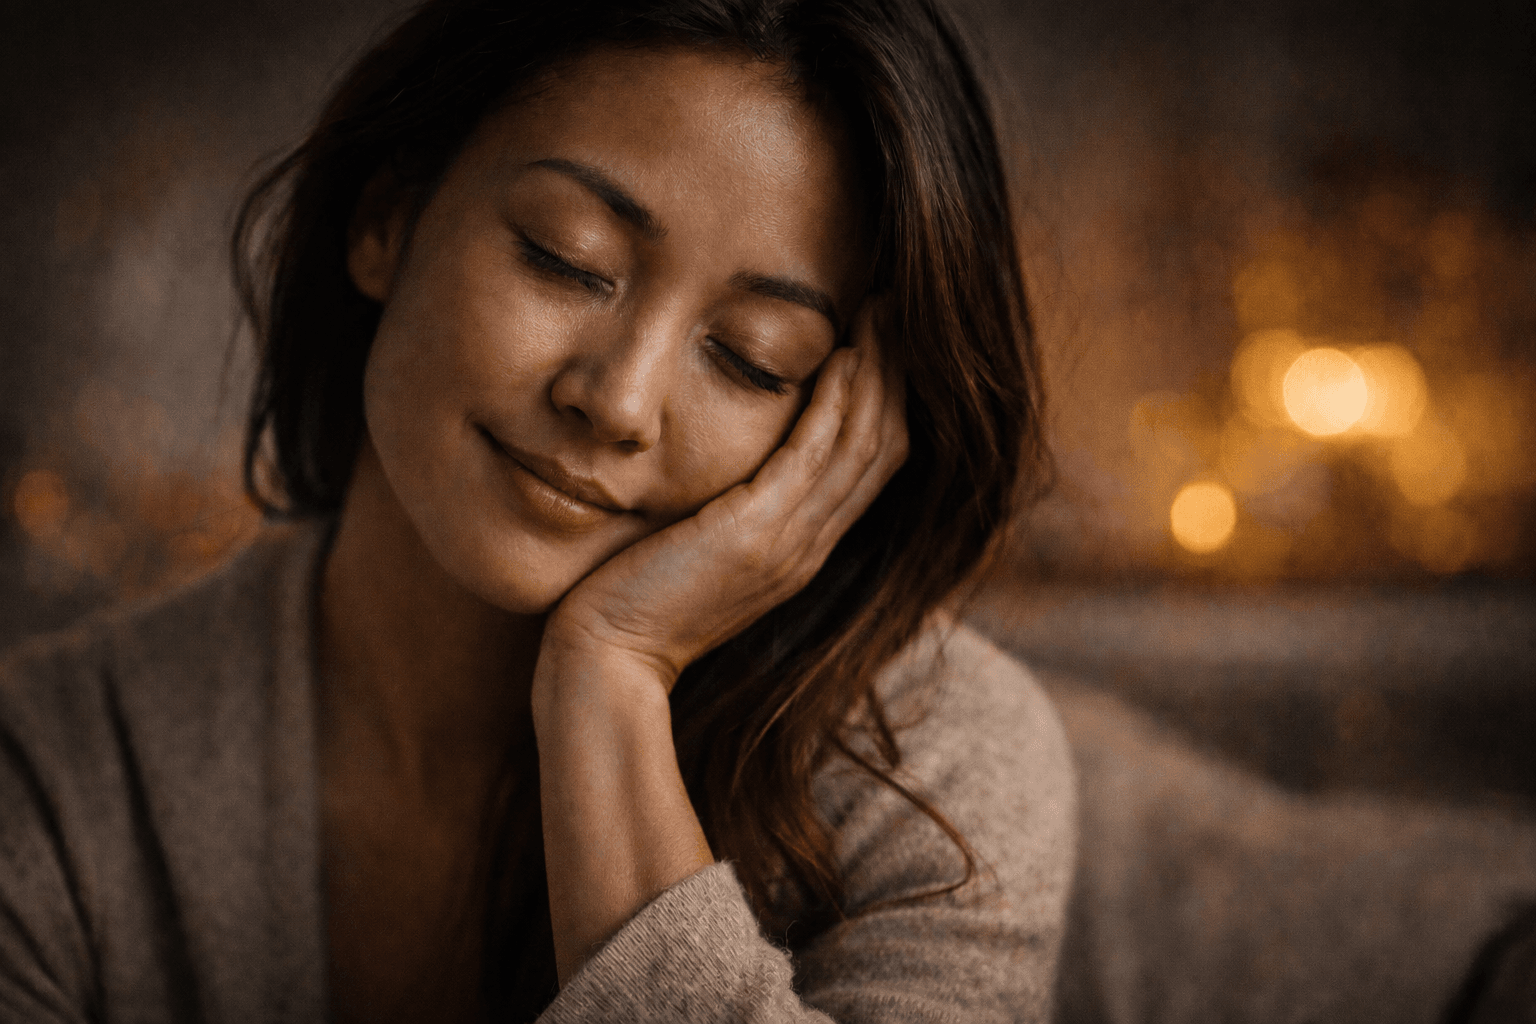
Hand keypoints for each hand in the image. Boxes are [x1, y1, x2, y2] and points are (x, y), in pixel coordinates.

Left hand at [539, 299, 908, 690]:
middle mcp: (809, 545)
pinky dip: (835, 404)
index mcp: (802, 549)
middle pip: (886, 448)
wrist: (610, 659)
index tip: (882, 342)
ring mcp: (789, 543)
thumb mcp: (701, 551)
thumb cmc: (637, 600)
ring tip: (878, 313)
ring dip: (877, 374)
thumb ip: (730, 513)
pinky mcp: (755, 535)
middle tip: (895, 309)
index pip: (873, 466)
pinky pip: (814, 457)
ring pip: (863, 446)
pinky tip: (839, 357)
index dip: (888, 400)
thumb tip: (728, 468)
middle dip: (896, 374)